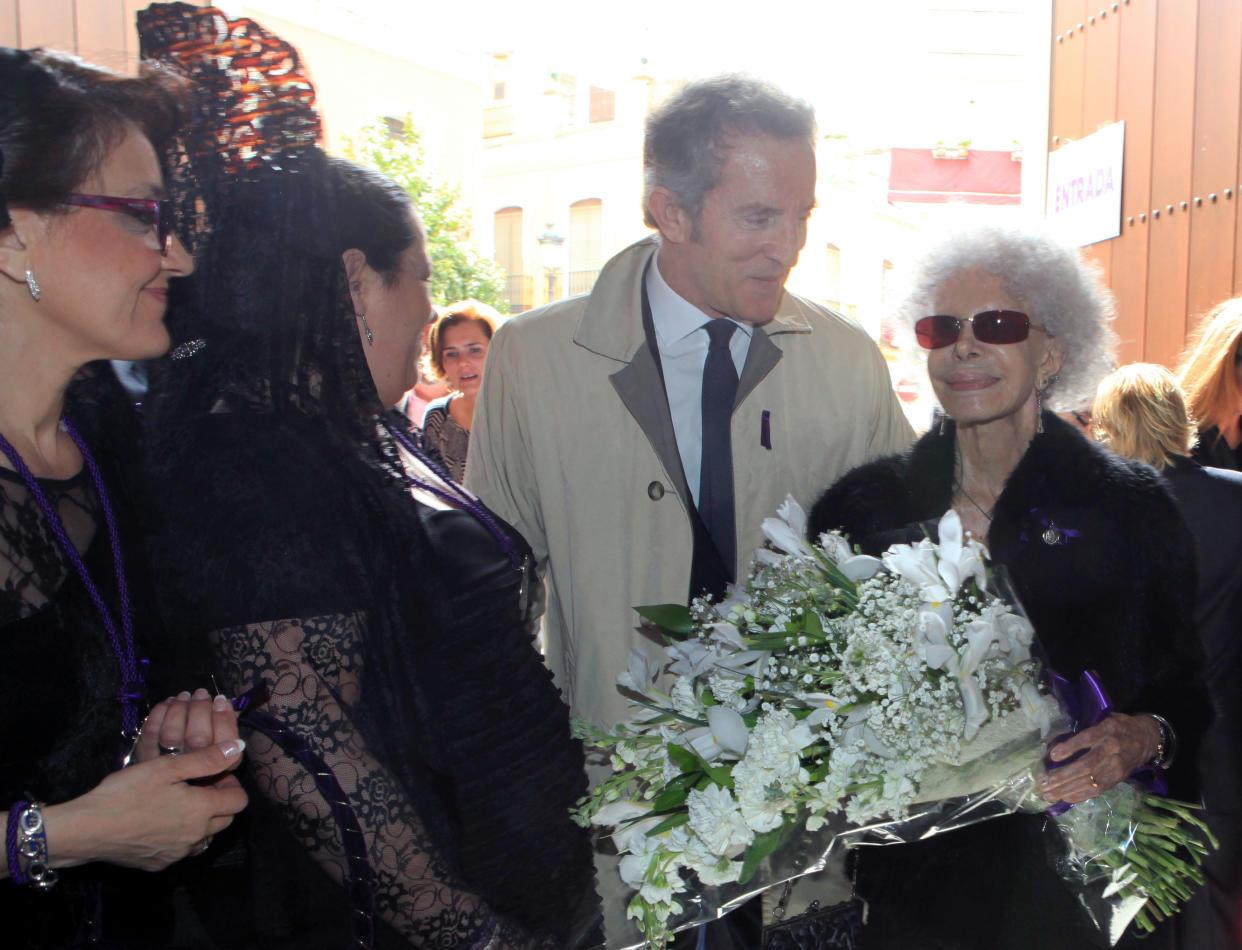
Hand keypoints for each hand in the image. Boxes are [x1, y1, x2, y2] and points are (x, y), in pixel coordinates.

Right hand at [45, 738, 247, 870]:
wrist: (85, 830)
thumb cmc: (126, 793)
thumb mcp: (167, 767)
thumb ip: (206, 759)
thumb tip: (238, 748)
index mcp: (201, 811)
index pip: (239, 801)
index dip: (231, 784)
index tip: (212, 775)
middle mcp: (195, 837)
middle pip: (225, 820)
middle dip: (219, 801)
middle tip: (196, 786)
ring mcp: (176, 854)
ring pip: (204, 837)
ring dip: (201, 821)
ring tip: (178, 803)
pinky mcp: (158, 865)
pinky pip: (181, 850)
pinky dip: (180, 836)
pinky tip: (159, 822)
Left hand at [133, 689, 239, 763]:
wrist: (165, 780)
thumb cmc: (200, 757)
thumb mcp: (221, 746)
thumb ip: (227, 727)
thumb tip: (226, 702)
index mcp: (218, 769)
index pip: (225, 744)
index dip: (224, 719)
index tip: (221, 699)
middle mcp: (193, 772)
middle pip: (198, 739)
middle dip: (200, 709)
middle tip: (202, 693)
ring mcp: (167, 766)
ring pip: (172, 733)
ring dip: (180, 708)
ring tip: (185, 696)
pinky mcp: (147, 758)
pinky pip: (151, 731)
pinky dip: (160, 712)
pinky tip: (169, 703)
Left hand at [1039, 712, 1160, 803]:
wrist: (1147, 738)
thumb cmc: (1119, 726)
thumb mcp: (1105, 719)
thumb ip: (1087, 728)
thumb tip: (1056, 740)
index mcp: (1107, 729)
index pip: (1087, 739)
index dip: (1070, 748)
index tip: (1052, 756)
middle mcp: (1112, 749)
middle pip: (1087, 765)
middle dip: (1063, 776)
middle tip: (1044, 783)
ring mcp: (1117, 766)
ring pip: (1091, 781)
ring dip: (1067, 789)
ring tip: (1048, 794)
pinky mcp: (1119, 778)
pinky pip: (1099, 790)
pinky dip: (1080, 795)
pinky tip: (1065, 798)